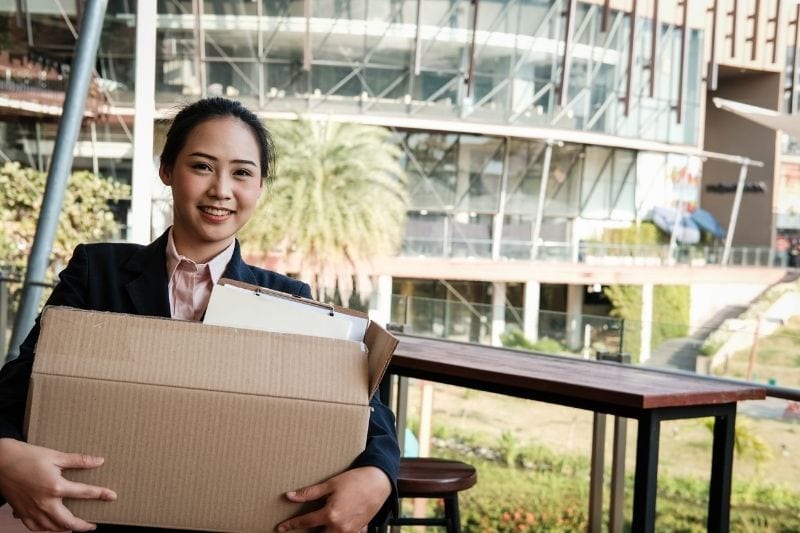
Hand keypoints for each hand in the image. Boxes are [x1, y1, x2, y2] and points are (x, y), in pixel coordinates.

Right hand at [0, 438, 115, 531]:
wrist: (0, 461)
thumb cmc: (27, 456)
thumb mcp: (55, 456)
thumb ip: (78, 460)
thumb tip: (99, 461)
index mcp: (56, 487)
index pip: (85, 493)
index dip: (101, 494)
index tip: (112, 496)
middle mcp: (44, 503)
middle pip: (68, 522)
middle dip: (82, 526)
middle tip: (92, 526)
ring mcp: (31, 510)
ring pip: (51, 528)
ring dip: (64, 529)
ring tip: (73, 526)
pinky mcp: (21, 512)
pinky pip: (35, 528)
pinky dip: (45, 529)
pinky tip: (50, 526)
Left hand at [275, 466, 390, 532]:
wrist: (379, 483)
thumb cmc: (355, 480)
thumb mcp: (331, 484)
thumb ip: (309, 493)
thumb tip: (289, 496)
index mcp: (330, 514)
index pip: (305, 522)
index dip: (291, 525)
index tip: (281, 528)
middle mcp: (339, 526)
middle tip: (298, 529)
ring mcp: (349, 531)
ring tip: (317, 527)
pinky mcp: (357, 531)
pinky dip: (336, 532)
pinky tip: (333, 527)